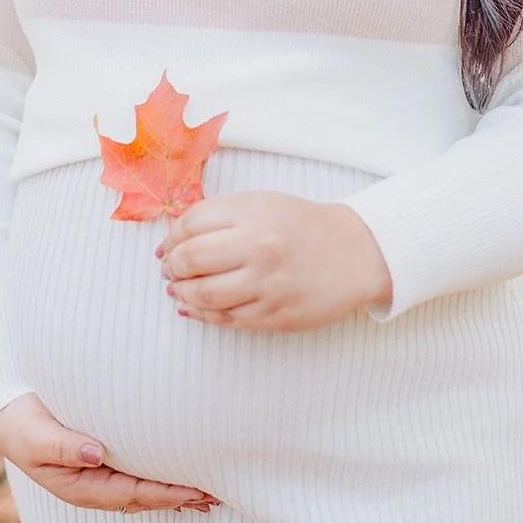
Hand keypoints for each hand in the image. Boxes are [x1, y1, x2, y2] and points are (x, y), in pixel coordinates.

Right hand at [0, 393, 219, 514]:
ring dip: (173, 489)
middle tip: (215, 495)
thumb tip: (97, 454)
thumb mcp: (35, 436)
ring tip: (207, 489)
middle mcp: (91, 485)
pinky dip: (159, 473)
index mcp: (78, 486)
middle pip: (142, 497)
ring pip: (141, 488)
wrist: (2, 413)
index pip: (132, 494)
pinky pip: (135, 471)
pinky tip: (178, 470)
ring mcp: (95, 473)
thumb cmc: (19, 424)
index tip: (195, 490)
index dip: (164, 494)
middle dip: (178, 497)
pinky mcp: (98, 457)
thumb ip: (63, 446)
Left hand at [156, 191, 392, 331]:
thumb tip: (173, 239)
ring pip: (204, 294)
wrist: (355, 253)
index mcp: (253, 212)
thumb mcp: (262, 203)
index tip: (168, 246)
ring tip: (178, 288)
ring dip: (182, 292)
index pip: (191, 224)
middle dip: (173, 266)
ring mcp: (268, 284)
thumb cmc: (302, 225)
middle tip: (170, 269)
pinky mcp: (275, 315)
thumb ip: (219, 215)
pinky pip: (226, 319)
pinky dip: (202, 314)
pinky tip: (193, 307)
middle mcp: (259, 247)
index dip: (172, 238)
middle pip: (191, 259)